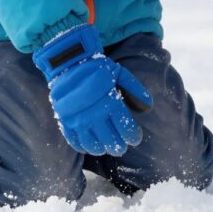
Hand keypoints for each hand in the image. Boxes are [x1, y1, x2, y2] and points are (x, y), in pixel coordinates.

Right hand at [32, 24, 152, 155]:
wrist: (69, 63)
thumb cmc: (97, 68)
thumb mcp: (120, 74)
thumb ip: (135, 90)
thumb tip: (148, 107)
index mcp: (110, 102)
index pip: (126, 129)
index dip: (132, 136)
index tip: (135, 138)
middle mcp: (94, 114)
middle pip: (111, 142)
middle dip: (119, 146)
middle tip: (122, 146)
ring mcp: (78, 120)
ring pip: (93, 146)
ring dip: (102, 148)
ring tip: (107, 146)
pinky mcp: (64, 121)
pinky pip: (75, 142)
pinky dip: (83, 147)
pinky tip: (90, 145)